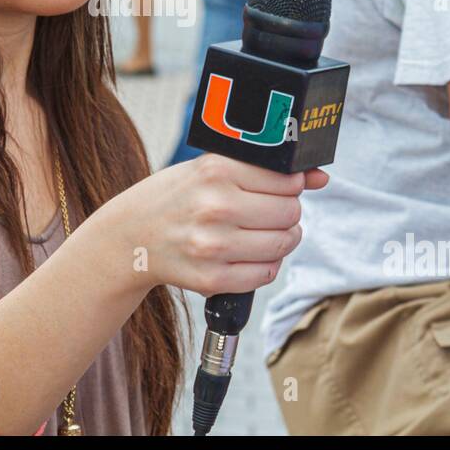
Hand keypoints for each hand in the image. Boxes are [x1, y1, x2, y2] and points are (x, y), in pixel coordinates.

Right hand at [100, 154, 327, 296]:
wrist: (129, 237)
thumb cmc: (175, 198)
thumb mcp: (210, 169)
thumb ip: (264, 171)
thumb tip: (320, 177)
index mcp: (215, 170)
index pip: (286, 179)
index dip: (291, 184)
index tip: (283, 187)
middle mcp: (215, 207)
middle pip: (290, 213)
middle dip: (288, 212)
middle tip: (268, 211)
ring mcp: (213, 246)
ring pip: (283, 244)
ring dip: (282, 239)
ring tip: (260, 232)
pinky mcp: (212, 280)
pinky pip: (266, 274)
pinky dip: (266, 264)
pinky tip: (247, 253)